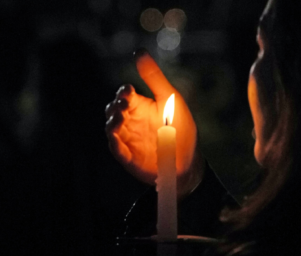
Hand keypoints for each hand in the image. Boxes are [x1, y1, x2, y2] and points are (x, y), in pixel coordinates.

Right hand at [105, 49, 203, 199]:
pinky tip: (116, 138)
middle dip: (115, 106)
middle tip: (124, 105)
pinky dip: (114, 144)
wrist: (189, 159)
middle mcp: (130, 121)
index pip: (124, 95)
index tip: (129, 91)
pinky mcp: (128, 157)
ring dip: (112, 123)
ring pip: (111, 129)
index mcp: (139, 106)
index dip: (123, 92)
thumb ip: (153, 77)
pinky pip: (117, 149)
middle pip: (113, 110)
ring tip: (119, 119)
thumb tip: (138, 51)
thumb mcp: (170, 98)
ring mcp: (128, 139)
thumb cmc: (180, 127)